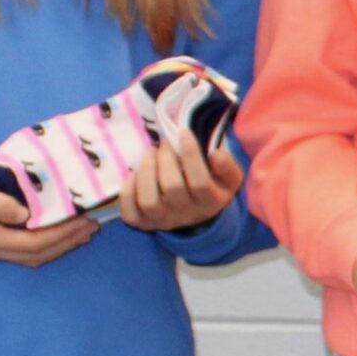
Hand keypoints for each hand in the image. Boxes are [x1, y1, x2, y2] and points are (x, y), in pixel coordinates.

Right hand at [0, 168, 97, 266]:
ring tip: (85, 232)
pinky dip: (48, 244)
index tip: (82, 221)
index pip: (33, 244)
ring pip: (34, 256)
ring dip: (61, 245)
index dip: (60, 235)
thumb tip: (26, 214)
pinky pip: (27, 251)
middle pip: (37, 254)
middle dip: (67, 241)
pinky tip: (64, 234)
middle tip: (93, 226)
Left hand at [118, 127, 244, 233]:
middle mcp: (186, 214)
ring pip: (148, 201)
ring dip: (146, 170)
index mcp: (209, 202)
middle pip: (172, 188)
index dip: (191, 156)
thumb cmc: (212, 187)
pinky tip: (135, 174)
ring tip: (150, 153)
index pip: (200, 183)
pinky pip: (130, 212)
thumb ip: (227, 165)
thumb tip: (215, 154)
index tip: (184, 133)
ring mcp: (162, 220)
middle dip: (166, 158)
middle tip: (164, 144)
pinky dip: (128, 190)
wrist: (197, 213)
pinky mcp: (142, 222)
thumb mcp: (228, 177)